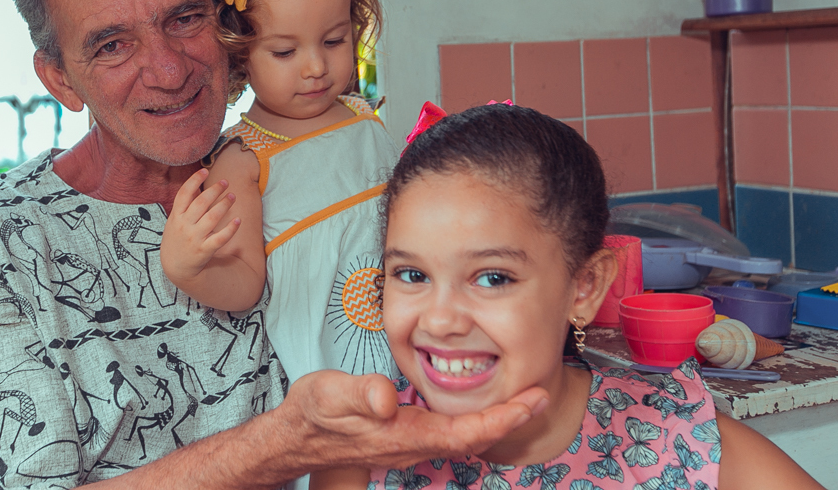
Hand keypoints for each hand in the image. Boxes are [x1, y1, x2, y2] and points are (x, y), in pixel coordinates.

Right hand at [160, 169, 240, 284]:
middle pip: (201, 203)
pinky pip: (220, 238)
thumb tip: (196, 186)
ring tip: (232, 196)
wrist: (176, 267)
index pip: (184, 194)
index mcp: (176, 216)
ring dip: (224, 204)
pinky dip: (230, 229)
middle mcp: (184, 226)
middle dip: (214, 190)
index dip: (194, 181)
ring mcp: (194, 238)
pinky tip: (238, 220)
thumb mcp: (174, 221)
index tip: (205, 171)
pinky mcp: (205, 250)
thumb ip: (183, 205)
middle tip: (225, 182)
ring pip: (212, 217)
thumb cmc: (177, 240)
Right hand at [281, 370, 549, 471]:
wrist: (295, 438)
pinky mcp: (404, 435)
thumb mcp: (329, 396)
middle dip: (511, 419)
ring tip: (522, 399)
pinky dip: (474, 419)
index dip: (504, 419)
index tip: (533, 400)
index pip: (467, 432)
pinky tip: (480, 405)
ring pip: (465, 437)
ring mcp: (411, 442)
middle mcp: (414, 443)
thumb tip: (387, 399)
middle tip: (542, 395)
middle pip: (475, 438)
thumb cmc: (313, 415)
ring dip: (496, 420)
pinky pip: (451, 433)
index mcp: (405, 434)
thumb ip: (359, 394)